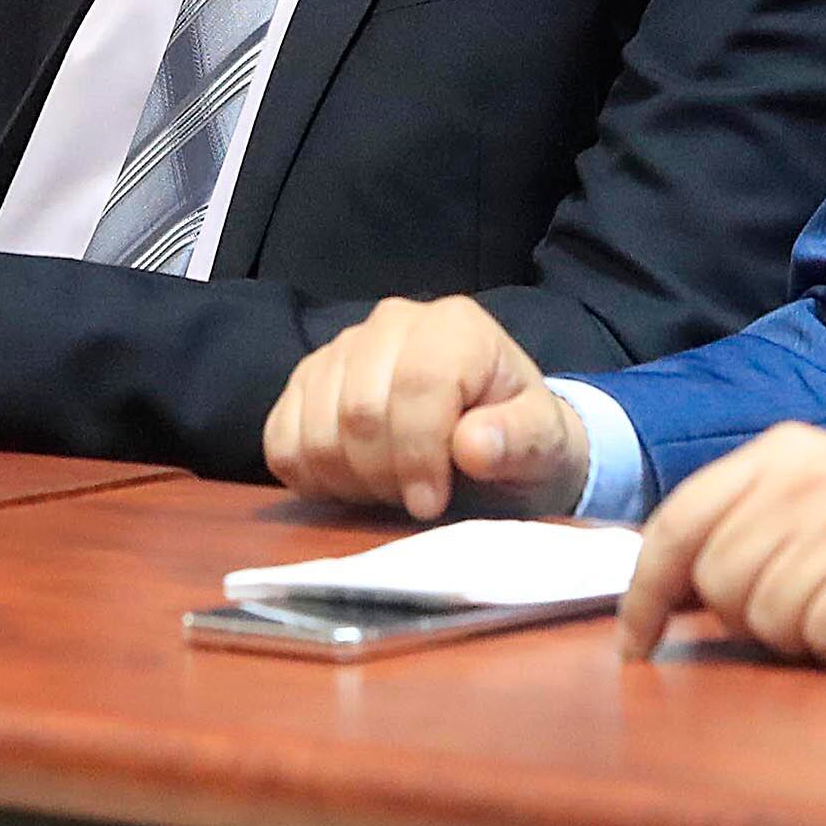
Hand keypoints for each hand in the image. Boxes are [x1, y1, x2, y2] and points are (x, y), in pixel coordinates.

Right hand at [262, 294, 590, 519]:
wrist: (492, 437)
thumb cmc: (518, 437)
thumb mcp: (545, 445)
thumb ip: (521, 441)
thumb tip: (474, 444)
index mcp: (455, 326)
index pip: (417, 385)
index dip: (419, 454)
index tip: (433, 503)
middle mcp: (392, 322)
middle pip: (359, 411)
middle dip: (386, 475)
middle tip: (416, 501)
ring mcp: (342, 348)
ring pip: (317, 427)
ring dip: (350, 480)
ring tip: (391, 490)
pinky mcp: (306, 381)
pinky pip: (281, 435)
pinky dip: (309, 475)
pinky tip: (351, 484)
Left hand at [619, 427, 825, 667]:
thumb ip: (750, 518)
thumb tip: (670, 586)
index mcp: (785, 452)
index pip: (678, 522)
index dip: (645, 591)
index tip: (639, 639)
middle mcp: (812, 482)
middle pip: (717, 584)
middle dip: (747, 617)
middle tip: (809, 606)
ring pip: (768, 622)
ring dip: (804, 636)